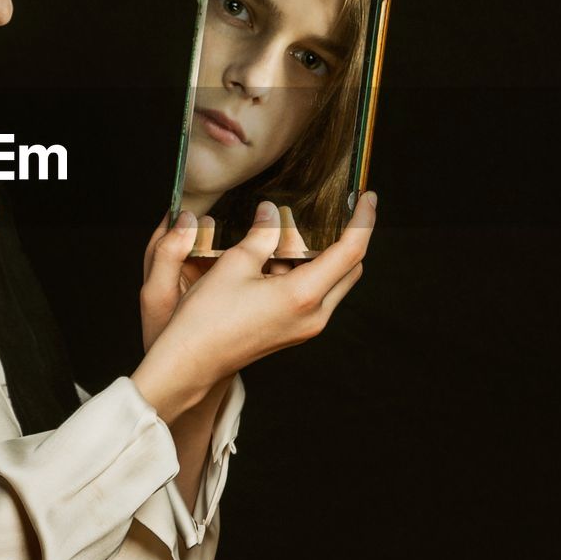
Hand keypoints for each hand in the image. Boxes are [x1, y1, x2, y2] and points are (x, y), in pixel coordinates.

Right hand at [131, 192, 377, 423]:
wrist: (192, 361)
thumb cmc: (207, 317)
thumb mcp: (234, 264)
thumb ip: (261, 235)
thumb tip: (270, 212)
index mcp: (303, 295)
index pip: (351, 252)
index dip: (364, 221)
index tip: (368, 198)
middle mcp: (313, 315)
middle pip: (350, 270)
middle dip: (346, 238)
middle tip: (331, 214)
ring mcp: (305, 328)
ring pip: (331, 284)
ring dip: (320, 257)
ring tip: (286, 237)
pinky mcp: (293, 333)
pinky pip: (314, 298)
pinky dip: (305, 274)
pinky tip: (274, 261)